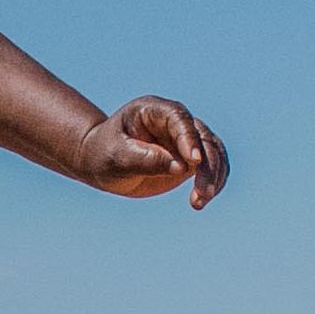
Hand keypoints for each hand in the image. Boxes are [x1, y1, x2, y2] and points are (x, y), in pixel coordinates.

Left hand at [74, 96, 229, 208]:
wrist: (101, 163)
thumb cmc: (103, 153)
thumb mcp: (117, 156)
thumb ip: (145, 159)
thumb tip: (180, 167)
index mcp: (153, 111)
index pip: (178, 118)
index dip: (189, 138)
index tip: (193, 161)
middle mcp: (174, 122)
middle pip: (202, 137)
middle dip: (207, 165)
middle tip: (202, 193)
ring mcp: (185, 139)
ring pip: (213, 152)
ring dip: (213, 176)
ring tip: (199, 202)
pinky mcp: (191, 159)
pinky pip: (212, 167)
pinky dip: (214, 182)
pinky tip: (203, 200)